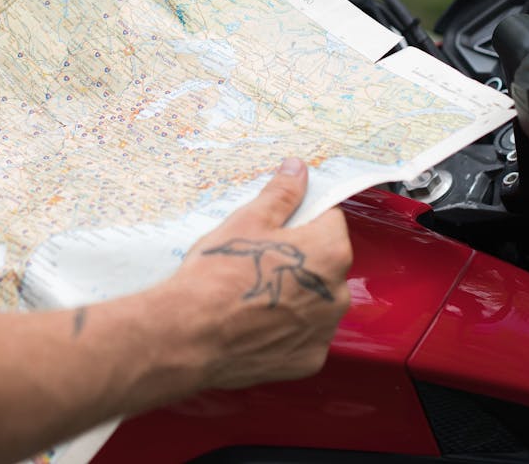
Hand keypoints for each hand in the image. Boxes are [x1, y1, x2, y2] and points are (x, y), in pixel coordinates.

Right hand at [165, 157, 351, 390]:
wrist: (190, 335)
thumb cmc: (218, 274)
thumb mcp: (248, 222)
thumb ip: (281, 195)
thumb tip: (297, 169)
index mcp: (330, 251)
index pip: (329, 220)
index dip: (301, 219)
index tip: (275, 226)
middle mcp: (337, 293)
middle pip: (324, 263)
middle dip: (298, 258)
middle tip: (256, 260)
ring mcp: (323, 331)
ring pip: (314, 301)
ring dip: (294, 296)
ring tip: (251, 294)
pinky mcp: (307, 360)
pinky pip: (302, 337)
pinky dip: (285, 331)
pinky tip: (254, 324)